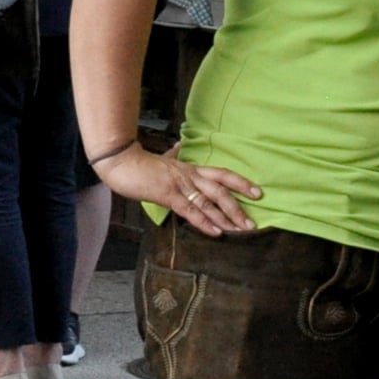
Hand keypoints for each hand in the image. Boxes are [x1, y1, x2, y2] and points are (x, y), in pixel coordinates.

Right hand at [97, 141, 260, 235]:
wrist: (121, 162)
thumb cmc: (141, 164)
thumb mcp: (163, 159)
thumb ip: (174, 154)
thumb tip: (179, 146)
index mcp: (192, 169)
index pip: (223, 175)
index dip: (241, 183)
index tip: (258, 192)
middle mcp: (191, 177)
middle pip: (221, 191)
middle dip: (238, 208)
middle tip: (252, 223)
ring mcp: (180, 185)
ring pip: (209, 202)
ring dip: (226, 218)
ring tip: (240, 231)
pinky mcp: (168, 195)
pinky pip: (190, 210)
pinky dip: (204, 222)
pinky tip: (215, 232)